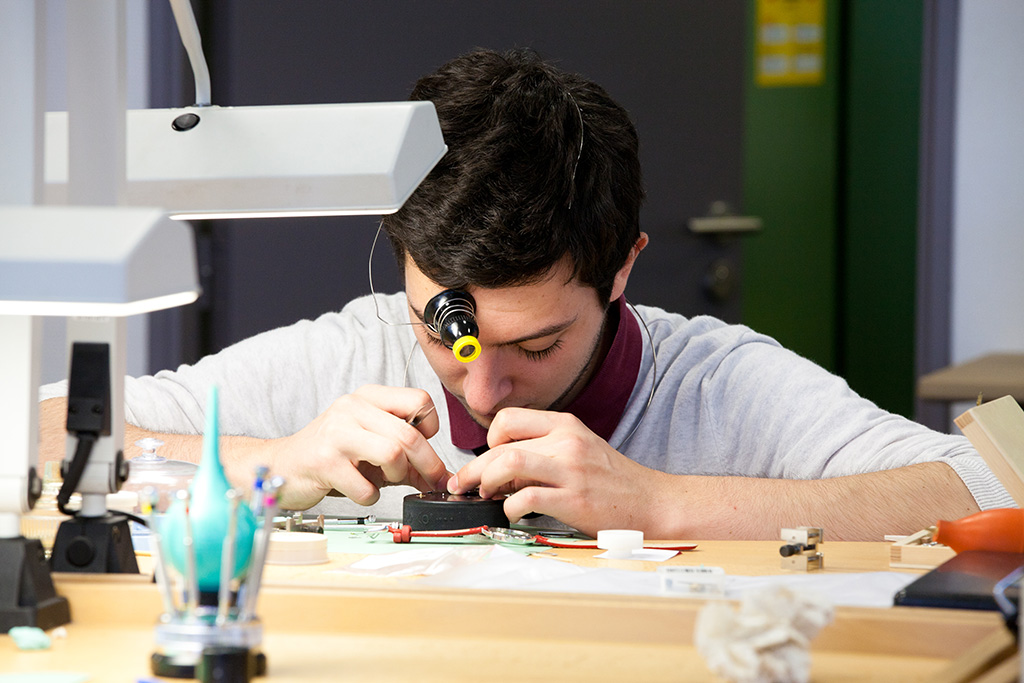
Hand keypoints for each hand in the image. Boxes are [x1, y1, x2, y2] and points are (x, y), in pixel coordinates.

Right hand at [241, 385, 450, 509]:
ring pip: (393, 454)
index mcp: (368, 397)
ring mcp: (337, 433)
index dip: (431, 426)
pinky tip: (359, 490)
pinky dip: (370, 496)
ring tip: (382, 480)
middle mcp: (352, 407)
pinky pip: (366, 486)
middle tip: (431, 481)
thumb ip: (407, 459)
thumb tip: (442, 476)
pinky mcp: (325, 462)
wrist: (281, 466)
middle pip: (410, 434)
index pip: (420, 399)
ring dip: (396, 476)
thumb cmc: (331, 455)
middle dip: (428, 464)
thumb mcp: (371, 447)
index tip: (425, 442)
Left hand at [447, 408, 664, 535]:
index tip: (487, 459)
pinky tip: (514, 513)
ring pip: (508, 463)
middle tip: (466, 485)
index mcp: (566, 425)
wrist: (652, 502)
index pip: (508, 419)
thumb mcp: (580, 449)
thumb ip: (544, 450)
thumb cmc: (613, 480)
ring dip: (487, 482)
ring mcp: (571, 470)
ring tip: (487, 496)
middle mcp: (566, 441)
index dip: (489, 440)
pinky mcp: (574, 499)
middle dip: (474, 468)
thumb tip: (500, 466)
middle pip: (501, 444)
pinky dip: (510, 508)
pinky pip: (526, 498)